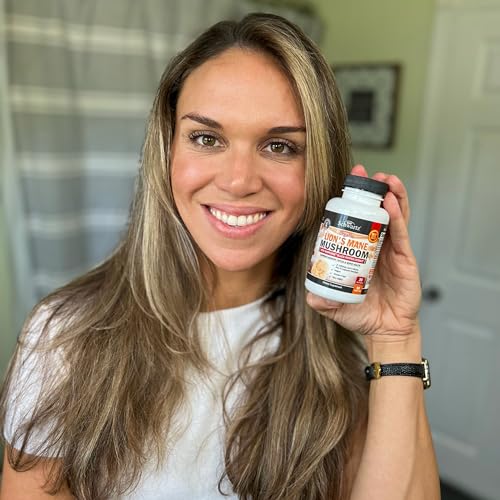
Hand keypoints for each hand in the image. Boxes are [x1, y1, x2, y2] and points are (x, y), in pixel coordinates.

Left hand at [306, 165, 420, 344]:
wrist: (385, 331)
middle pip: (376, 212)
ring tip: (385, 179)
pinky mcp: (406, 259)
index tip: (345, 185)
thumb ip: (322, 301)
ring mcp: (393, 251)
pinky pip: (402, 234)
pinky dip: (397, 217)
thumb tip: (310, 296)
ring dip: (391, 196)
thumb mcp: (336, 307)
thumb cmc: (362, 314)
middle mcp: (377, 247)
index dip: (352, 203)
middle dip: (371, 191)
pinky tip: (392, 202)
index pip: (356, 222)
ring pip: (394, 217)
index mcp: (361, 252)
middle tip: (364, 173)